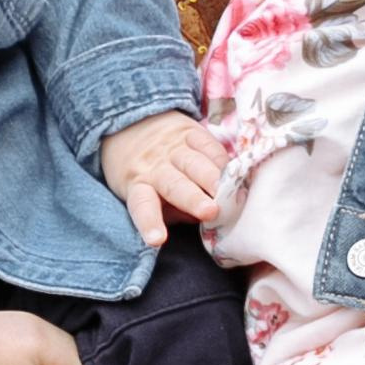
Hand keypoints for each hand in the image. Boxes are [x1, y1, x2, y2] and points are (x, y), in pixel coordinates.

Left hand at [100, 111, 225, 248]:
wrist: (132, 124)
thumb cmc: (142, 173)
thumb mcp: (144, 194)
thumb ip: (171, 211)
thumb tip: (200, 221)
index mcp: (137, 186)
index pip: (142, 206)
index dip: (150, 223)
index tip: (157, 240)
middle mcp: (154, 167)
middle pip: (174, 185)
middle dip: (193, 199)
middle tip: (210, 212)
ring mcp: (172, 148)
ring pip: (193, 164)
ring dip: (212, 179)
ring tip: (230, 192)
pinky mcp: (188, 132)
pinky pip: (207, 145)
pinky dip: (221, 159)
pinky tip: (232, 172)